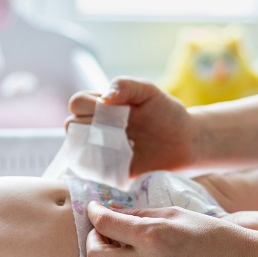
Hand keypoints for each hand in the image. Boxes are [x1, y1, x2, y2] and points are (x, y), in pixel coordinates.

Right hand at [67, 76, 194, 173]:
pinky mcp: (109, 170)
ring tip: (122, 145)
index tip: (114, 111)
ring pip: (77, 148)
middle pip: (72, 125)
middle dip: (91, 126)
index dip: (90, 106)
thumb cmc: (167, 113)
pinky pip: (92, 170)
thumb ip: (126, 86)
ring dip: (94, 147)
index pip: (78, 103)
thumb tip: (105, 97)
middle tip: (120, 129)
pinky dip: (101, 166)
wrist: (185, 142)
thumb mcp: (149, 91)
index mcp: (102, 105)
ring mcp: (101, 149)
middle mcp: (97, 126)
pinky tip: (123, 160)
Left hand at [85, 201, 245, 256]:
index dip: (94, 213)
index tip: (95, 210)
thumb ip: (137, 214)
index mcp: (153, 237)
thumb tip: (110, 212)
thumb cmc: (210, 234)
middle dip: (92, 241)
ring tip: (116, 253)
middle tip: (103, 234)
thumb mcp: (173, 214)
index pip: (105, 224)